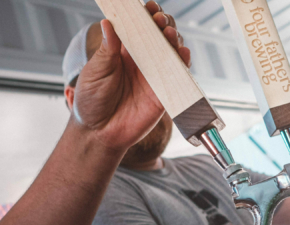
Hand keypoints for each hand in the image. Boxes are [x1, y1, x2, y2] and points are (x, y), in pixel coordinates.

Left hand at [72, 1, 190, 150]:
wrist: (99, 133)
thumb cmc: (92, 102)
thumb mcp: (95, 71)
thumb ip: (107, 49)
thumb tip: (109, 23)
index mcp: (124, 52)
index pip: (138, 28)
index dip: (145, 15)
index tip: (147, 7)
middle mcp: (142, 62)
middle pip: (159, 36)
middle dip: (163, 24)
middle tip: (160, 20)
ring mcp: (155, 77)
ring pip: (171, 53)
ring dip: (174, 40)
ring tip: (170, 34)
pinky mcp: (164, 94)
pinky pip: (178, 76)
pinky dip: (184, 64)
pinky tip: (183, 53)